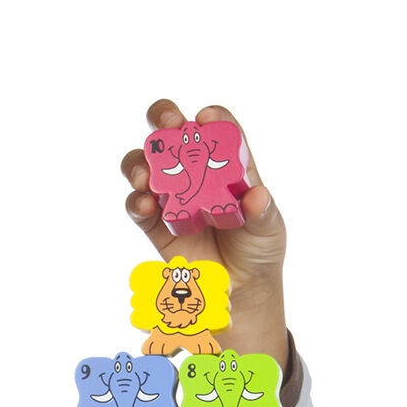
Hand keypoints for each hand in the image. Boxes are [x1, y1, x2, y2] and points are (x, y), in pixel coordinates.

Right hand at [122, 101, 287, 370]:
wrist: (242, 289)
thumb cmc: (258, 248)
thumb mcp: (269, 228)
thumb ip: (263, 211)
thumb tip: (257, 196)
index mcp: (224, 162)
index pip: (216, 129)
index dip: (211, 118)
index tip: (206, 119)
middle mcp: (193, 170)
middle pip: (171, 131)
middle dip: (164, 118)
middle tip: (167, 124)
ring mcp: (170, 194)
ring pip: (145, 163)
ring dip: (141, 162)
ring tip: (146, 176)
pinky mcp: (154, 222)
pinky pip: (137, 205)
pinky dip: (137, 201)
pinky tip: (146, 205)